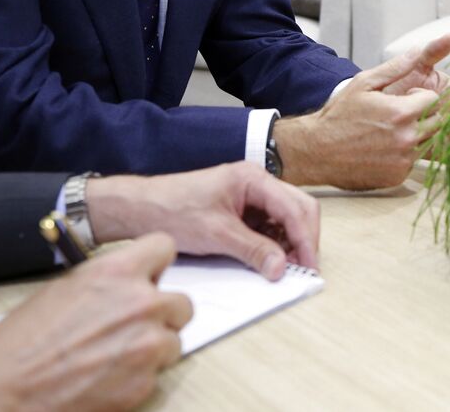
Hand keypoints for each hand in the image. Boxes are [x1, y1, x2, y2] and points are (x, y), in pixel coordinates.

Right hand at [0, 233, 190, 411]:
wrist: (3, 390)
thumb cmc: (22, 342)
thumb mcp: (66, 288)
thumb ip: (110, 282)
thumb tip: (132, 283)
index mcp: (118, 272)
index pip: (165, 248)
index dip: (156, 264)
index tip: (152, 276)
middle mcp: (141, 304)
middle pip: (181, 303)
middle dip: (161, 314)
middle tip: (134, 325)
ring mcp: (147, 346)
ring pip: (173, 342)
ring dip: (152, 348)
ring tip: (113, 356)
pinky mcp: (144, 384)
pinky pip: (156, 375)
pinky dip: (137, 377)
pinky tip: (105, 378)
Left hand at [86, 161, 319, 278]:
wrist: (140, 208)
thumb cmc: (172, 210)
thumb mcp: (216, 234)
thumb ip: (253, 250)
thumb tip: (281, 268)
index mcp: (253, 179)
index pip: (295, 209)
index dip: (306, 240)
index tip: (309, 268)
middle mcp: (257, 183)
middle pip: (298, 209)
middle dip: (304, 240)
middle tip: (303, 270)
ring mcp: (250, 196)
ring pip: (286, 219)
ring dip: (290, 243)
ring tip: (285, 269)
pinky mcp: (242, 210)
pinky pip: (269, 226)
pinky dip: (274, 244)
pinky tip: (269, 260)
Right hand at [273, 39, 449, 188]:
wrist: (316, 151)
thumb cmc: (339, 115)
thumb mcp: (364, 83)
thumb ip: (395, 67)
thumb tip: (418, 50)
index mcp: (401, 112)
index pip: (434, 100)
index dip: (419, 97)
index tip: (404, 100)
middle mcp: (407, 138)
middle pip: (438, 122)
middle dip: (424, 115)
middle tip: (400, 115)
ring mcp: (403, 160)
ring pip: (428, 142)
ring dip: (416, 135)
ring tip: (390, 131)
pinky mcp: (397, 176)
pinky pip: (414, 161)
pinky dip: (405, 154)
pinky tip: (384, 148)